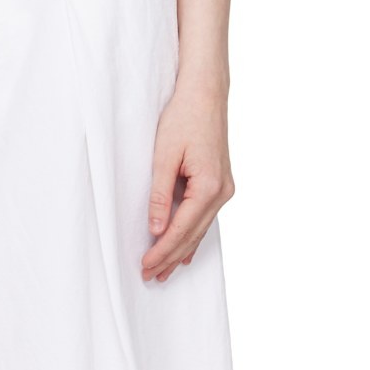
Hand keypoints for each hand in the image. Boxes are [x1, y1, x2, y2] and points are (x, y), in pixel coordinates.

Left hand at [140, 83, 234, 281]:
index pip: (181, 230)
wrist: (205, 92)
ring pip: (200, 229)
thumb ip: (161, 194)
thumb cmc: (183, 117)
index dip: (162, 251)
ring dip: (181, 250)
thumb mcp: (164, 155)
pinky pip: (205, 216)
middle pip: (192, 235)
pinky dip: (192, 234)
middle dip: (170, 257)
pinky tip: (186, 251)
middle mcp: (222, 192)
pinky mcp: (221, 182)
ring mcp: (225, 189)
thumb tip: (156, 230)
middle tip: (150, 277)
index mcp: (209, 187)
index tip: (145, 266)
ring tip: (164, 271)